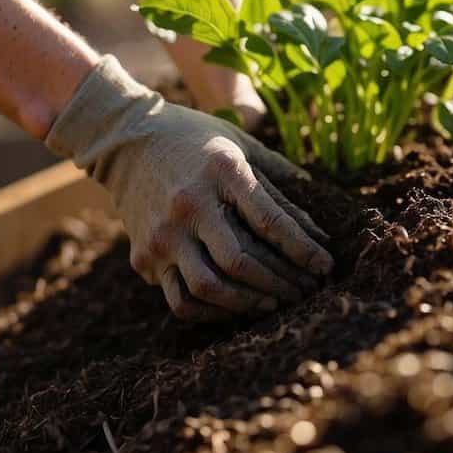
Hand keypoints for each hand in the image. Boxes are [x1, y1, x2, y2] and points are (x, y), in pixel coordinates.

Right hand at [47, 56, 331, 321]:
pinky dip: (210, 312)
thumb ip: (280, 185)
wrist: (126, 139)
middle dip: (281, 283)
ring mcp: (162, 234)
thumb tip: (319, 230)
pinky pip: (180, 300)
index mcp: (222, 171)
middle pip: (241, 262)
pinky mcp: (143, 257)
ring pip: (208, 288)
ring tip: (273, 303)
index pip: (271, 221)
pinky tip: (233, 308)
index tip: (326, 267)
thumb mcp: (241, 147)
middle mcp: (189, 204)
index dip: (304, 250)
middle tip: (306, 292)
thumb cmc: (197, 141)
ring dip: (248, 303)